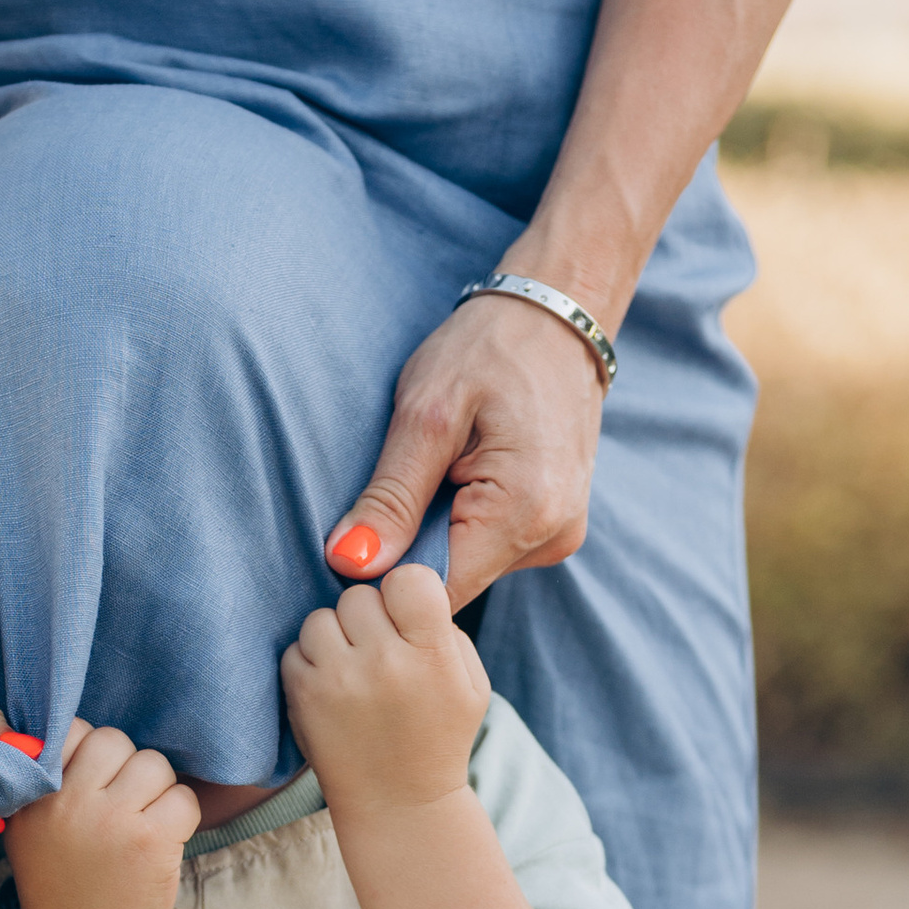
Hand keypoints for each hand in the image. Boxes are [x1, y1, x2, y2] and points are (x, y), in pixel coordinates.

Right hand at [4, 721, 201, 908]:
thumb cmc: (59, 882)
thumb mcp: (29, 827)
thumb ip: (43, 780)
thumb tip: (72, 731)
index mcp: (37, 793)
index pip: (74, 730)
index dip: (90, 754)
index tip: (92, 784)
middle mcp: (71, 802)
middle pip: (116, 741)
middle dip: (126, 769)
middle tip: (123, 805)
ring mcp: (113, 820)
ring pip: (154, 765)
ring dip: (157, 791)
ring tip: (142, 824)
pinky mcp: (151, 842)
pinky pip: (184, 799)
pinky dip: (181, 817)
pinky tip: (162, 841)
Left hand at [282, 567, 489, 823]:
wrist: (399, 803)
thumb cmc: (439, 735)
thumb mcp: (471, 682)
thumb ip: (445, 627)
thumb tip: (404, 583)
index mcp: (432, 654)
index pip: (409, 577)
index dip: (404, 591)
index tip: (405, 615)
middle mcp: (385, 662)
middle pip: (359, 596)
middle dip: (367, 618)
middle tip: (379, 651)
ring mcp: (339, 679)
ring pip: (321, 618)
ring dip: (334, 637)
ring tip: (353, 670)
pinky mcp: (303, 696)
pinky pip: (295, 649)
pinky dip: (310, 663)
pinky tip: (333, 690)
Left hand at [327, 287, 607, 608]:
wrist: (556, 317)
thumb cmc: (489, 349)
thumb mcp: (425, 414)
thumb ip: (389, 497)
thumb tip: (349, 564)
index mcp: (525, 513)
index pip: (434, 591)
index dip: (385, 577)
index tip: (358, 537)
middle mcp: (552, 538)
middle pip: (452, 582)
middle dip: (410, 547)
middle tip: (400, 481)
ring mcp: (559, 535)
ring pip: (467, 565)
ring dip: (436, 530)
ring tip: (439, 467)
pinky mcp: (554, 525)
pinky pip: (489, 546)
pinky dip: (461, 519)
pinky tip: (460, 473)